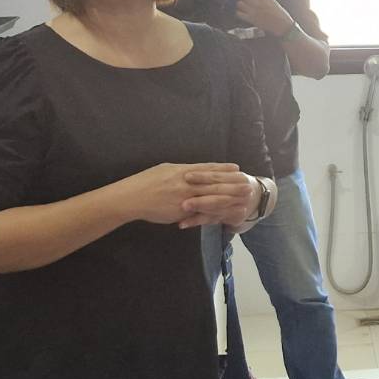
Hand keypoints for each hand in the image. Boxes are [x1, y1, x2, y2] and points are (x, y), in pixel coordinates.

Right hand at [116, 163, 246, 225]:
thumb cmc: (144, 183)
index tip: (237, 167)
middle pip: (214, 181)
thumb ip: (180, 171)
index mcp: (182, 171)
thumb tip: (191, 170)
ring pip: (211, 196)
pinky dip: (215, 211)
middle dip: (233, 182)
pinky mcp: (181, 210)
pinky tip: (225, 212)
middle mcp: (186, 182)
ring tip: (243, 197)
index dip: (223, 168)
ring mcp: (184, 197)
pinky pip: (201, 211)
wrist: (130, 198)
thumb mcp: (164, 170)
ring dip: (230, 196)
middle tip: (248, 182)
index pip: (207, 169)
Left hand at [235, 0, 294, 37]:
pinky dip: (238, 13)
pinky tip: (242, 15)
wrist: (282, 25)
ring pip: (239, 4)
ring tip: (242, 9)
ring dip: (239, 6)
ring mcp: (254, 11)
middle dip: (242, 0)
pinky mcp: (251, 19)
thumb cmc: (279, 14)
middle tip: (243, 3)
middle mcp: (257, 2)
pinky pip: (239, 14)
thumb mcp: (272, 2)